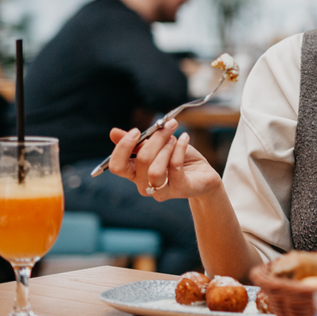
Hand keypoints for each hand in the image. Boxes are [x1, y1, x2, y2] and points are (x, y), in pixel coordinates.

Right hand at [107, 119, 221, 201]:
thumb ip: (138, 142)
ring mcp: (161, 190)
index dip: (122, 148)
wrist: (203, 174)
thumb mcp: (158, 147)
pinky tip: (185, 138)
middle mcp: (144, 184)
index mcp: (135, 173)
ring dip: (166, 148)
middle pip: (141, 161)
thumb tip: (113, 132)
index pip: (117, 166)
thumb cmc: (179, 159)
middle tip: (167, 125)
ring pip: (155, 170)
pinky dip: (180, 148)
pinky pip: (175, 168)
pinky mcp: (180, 189)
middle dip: (155, 139)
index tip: (136, 131)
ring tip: (175, 138)